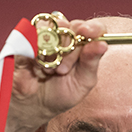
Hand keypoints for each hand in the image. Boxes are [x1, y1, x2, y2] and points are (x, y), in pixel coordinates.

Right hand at [0, 17, 107, 131]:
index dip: (93, 28)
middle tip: (63, 71)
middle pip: (75, 27)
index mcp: (82, 48)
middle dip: (71, 50)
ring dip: (55, 51)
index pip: (94, 29)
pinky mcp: (29, 37)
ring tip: (51, 71)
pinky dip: (40, 49)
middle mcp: (66, 38)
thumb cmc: (59, 95)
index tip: (88, 33)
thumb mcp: (82, 83)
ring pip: (57, 28)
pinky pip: (37, 31)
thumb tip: (102, 43)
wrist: (31, 104)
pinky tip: (38, 65)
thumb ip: (92, 62)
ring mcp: (48, 36)